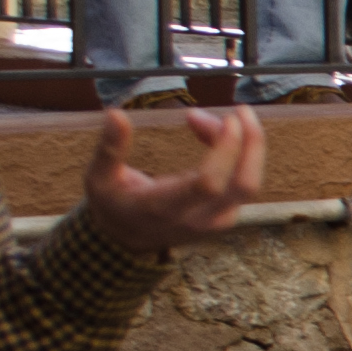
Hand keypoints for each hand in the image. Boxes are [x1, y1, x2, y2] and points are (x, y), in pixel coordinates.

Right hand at [81, 101, 271, 254]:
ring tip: (217, 118)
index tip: (227, 120)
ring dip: (246, 145)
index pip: (208, 183)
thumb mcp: (99, 178)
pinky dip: (240, 155)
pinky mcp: (224, 215)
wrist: (126, 239)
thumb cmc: (112, 203)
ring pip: (249, 184)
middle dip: (252, 144)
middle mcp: (197, 218)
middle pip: (244, 185)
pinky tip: (213, 133)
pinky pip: (243, 183)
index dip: (225, 150)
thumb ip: (109, 148)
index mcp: (164, 207)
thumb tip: (115, 114)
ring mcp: (215, 221)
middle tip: (239, 110)